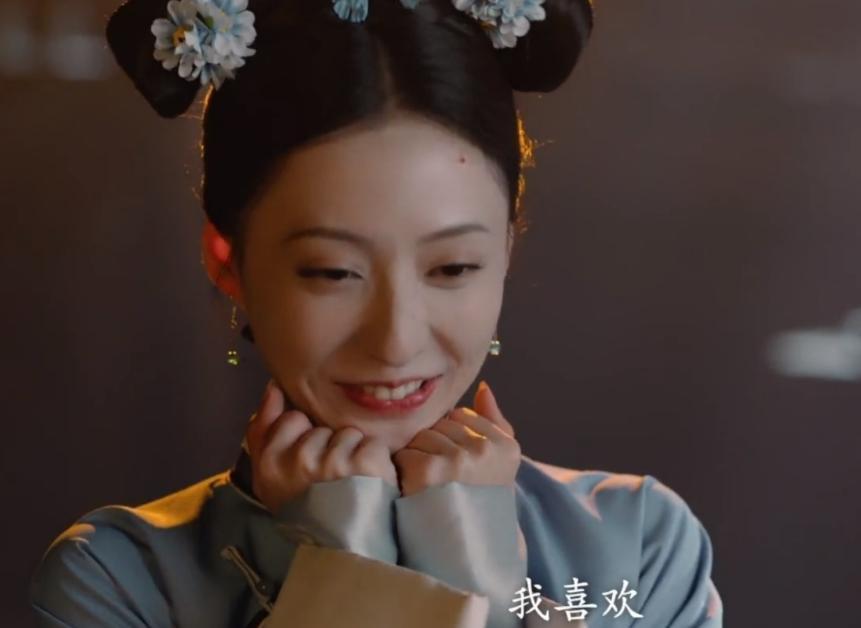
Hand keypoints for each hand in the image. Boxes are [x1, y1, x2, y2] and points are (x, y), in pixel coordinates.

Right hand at [245, 379, 398, 513]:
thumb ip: (264, 429)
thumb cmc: (303, 508)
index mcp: (271, 463)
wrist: (340, 549)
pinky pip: (372, 443)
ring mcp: (334, 460)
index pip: (292, 419)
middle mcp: (300, 459)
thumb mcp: (270, 477)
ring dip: (353, 454)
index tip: (308, 463)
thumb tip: (272, 386)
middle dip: (329, 447)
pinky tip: (368, 483)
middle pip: (322, 427)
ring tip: (350, 483)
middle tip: (330, 480)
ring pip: (348, 434)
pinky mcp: (367, 462)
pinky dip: (375, 461)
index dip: (303, 436)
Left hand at [393, 381, 520, 496]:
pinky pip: (406, 453)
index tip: (455, 467)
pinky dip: (404, 471)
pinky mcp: (431, 471)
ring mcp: (459, 459)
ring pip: (421, 437)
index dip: (450, 438)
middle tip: (440, 479)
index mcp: (506, 445)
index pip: (461, 416)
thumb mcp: (498, 464)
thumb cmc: (480, 503)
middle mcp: (485, 449)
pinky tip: (416, 491)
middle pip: (440, 424)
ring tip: (430, 486)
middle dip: (434, 446)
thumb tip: (483, 387)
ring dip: (417, 458)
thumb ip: (494, 422)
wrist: (468, 552)